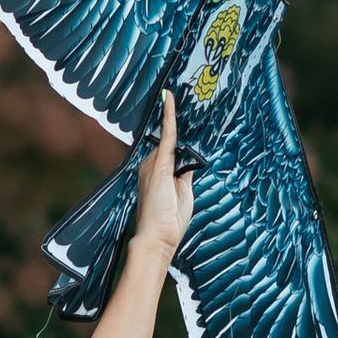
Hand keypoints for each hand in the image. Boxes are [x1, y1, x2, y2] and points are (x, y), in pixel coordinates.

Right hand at [131, 90, 194, 258]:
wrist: (157, 238)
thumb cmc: (169, 221)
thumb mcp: (182, 193)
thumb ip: (184, 174)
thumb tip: (188, 160)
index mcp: (155, 173)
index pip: (165, 146)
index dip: (169, 127)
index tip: (170, 103)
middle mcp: (149, 165)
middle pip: (168, 143)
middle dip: (174, 131)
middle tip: (176, 101)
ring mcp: (152, 164)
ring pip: (169, 139)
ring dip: (174, 122)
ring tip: (175, 99)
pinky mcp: (159, 165)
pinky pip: (167, 136)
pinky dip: (169, 118)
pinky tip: (170, 100)